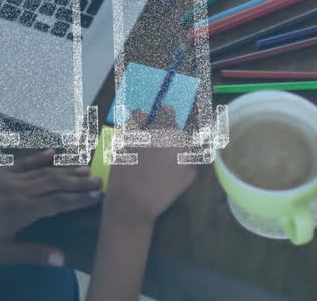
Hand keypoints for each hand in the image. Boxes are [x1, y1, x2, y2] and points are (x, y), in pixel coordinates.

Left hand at [0, 149, 101, 266]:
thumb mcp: (0, 254)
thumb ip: (31, 253)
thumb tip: (61, 258)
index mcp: (20, 211)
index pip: (57, 203)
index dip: (78, 200)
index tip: (97, 197)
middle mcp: (17, 191)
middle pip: (54, 183)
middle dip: (78, 181)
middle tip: (99, 180)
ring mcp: (7, 178)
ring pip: (41, 172)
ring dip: (64, 170)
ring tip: (85, 167)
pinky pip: (22, 163)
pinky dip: (38, 157)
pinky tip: (53, 153)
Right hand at [105, 107, 198, 225]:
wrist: (133, 204)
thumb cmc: (125, 171)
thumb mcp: (124, 142)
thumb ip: (136, 122)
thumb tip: (144, 113)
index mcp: (163, 130)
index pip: (168, 112)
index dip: (158, 118)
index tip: (152, 126)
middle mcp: (181, 141)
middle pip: (175, 131)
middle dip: (165, 137)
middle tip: (151, 151)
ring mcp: (189, 158)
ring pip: (182, 147)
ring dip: (173, 151)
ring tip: (158, 165)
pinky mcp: (192, 174)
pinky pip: (186, 162)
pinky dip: (178, 165)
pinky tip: (165, 175)